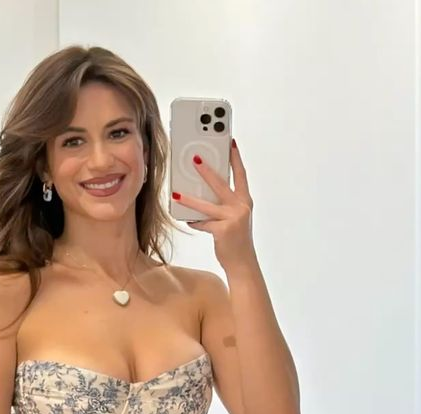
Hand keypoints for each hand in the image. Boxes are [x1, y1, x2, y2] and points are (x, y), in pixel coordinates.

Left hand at [172, 139, 255, 273]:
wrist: (243, 263)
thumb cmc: (236, 240)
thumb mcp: (235, 218)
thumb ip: (225, 204)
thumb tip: (203, 193)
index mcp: (245, 201)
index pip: (240, 174)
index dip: (235, 158)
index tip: (230, 142)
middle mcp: (241, 207)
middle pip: (221, 183)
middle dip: (206, 170)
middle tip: (194, 158)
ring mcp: (233, 218)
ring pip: (206, 205)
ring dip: (189, 199)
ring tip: (176, 193)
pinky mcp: (223, 230)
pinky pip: (203, 223)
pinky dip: (194, 222)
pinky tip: (187, 220)